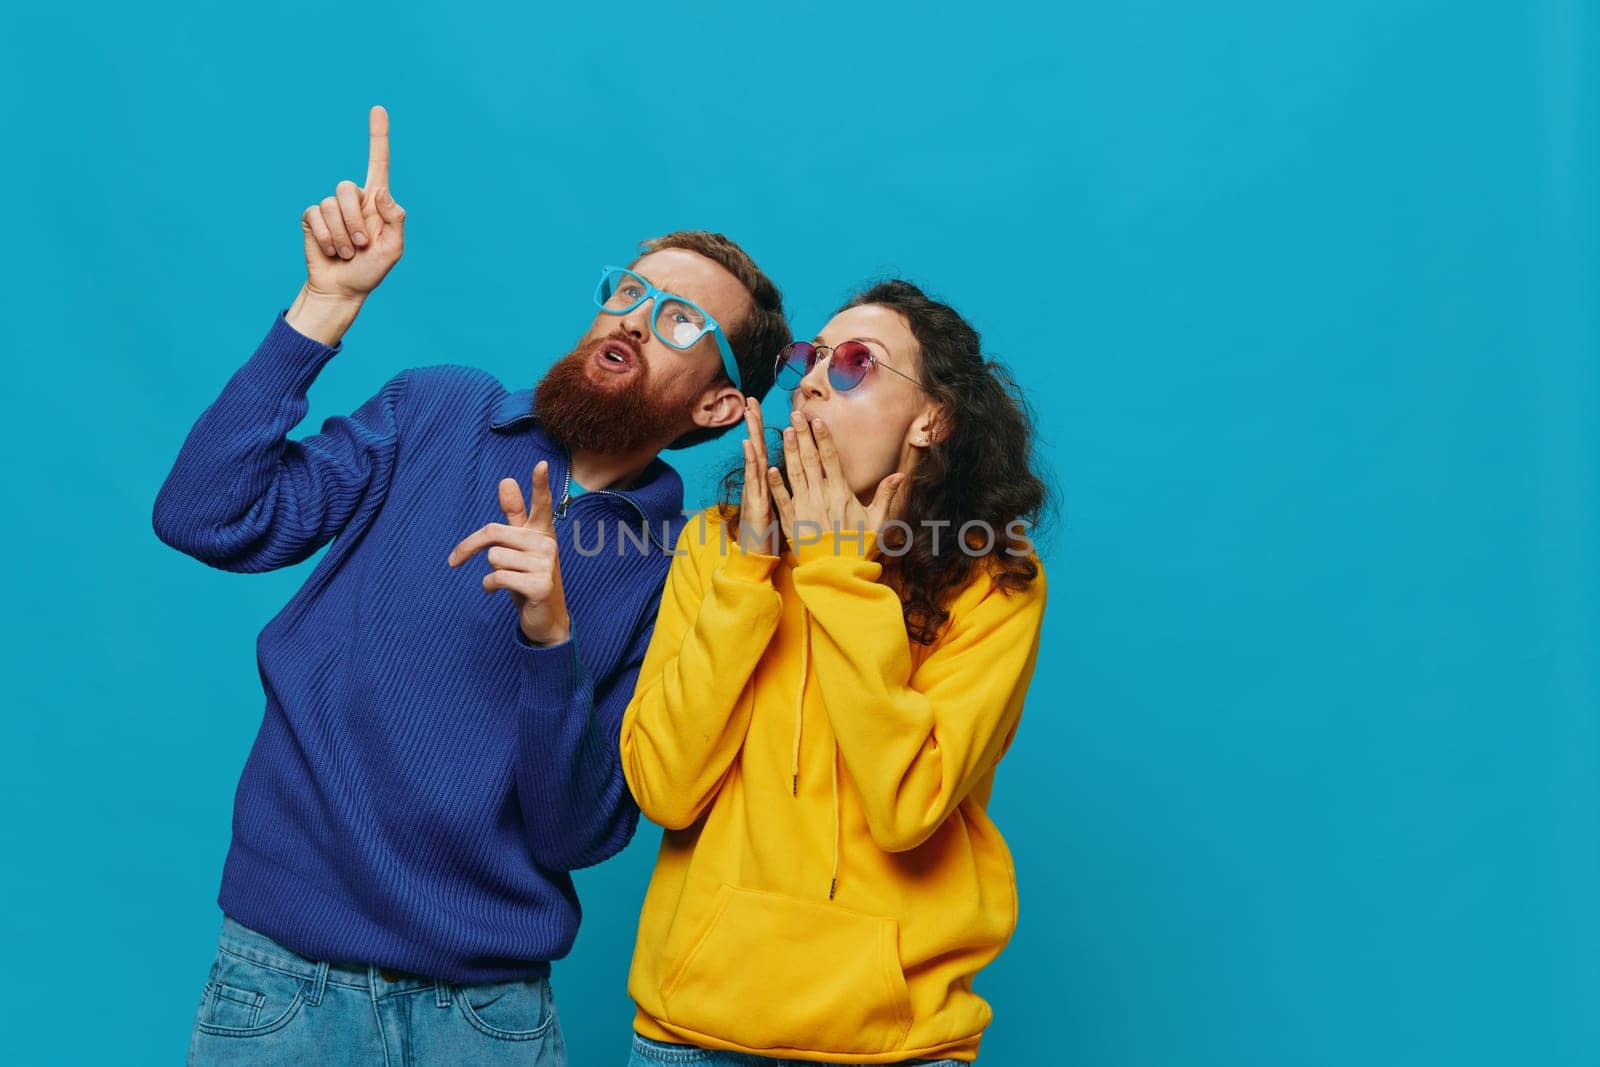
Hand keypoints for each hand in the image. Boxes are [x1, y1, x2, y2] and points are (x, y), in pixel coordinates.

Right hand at [299, 105, 405, 299]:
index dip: (378, 136)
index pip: (378, 163)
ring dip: (342, 236)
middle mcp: (353, 199)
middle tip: (362, 246)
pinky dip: (326, 239)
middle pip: (347, 188)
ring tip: (348, 252)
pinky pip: (316, 217)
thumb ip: (395, 220)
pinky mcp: (312, 218)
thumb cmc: (371, 270)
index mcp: (377, 202)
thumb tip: (382, 193)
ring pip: (331, 205)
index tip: (378, 109)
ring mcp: (331, 208)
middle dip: (356, 222)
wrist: (343, 288)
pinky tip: (332, 251)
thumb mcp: (393, 249)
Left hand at [448, 461, 570, 644]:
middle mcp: (547, 544)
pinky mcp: (541, 585)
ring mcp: (546, 564)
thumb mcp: (517, 547)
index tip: (540, 465)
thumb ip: (513, 516)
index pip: (541, 504)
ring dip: (490, 572)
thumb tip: (506, 481)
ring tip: (506, 581)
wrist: (546, 619)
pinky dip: (490, 586)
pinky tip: (498, 591)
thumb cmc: (527, 578)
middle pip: (493, 533)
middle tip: (457, 560)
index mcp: (541, 532)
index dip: (539, 485)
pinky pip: (497, 576)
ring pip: (494, 557)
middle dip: (469, 547)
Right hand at [736, 398, 780, 554]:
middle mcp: (759, 485)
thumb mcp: (779, 510)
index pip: (768, 450)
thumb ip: (784, 492)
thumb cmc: (770, 536)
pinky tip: (750, 446)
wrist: (757, 559)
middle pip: (759, 448)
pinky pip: (754, 482)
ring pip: (754, 459)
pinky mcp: (756, 505)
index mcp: (767, 484)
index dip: (767, 430)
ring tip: (750, 414)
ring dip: (752, 436)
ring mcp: (756, 494)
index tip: (764, 408)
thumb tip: (792, 478)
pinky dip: (752, 463)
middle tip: (752, 400)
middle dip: (755, 424)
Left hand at [768, 411, 905, 555]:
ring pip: (795, 473)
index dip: (823, 438)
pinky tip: (770, 467)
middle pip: (810, 459)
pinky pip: (782, 499)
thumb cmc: (859, 547)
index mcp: (841, 493)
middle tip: (795, 414)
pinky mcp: (792, 522)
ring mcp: (805, 508)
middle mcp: (822, 496)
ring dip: (789, 451)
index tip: (817, 420)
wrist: (838, 572)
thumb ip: (886, 496)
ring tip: (784, 431)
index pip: (830, 459)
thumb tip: (900, 475)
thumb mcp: (877, 521)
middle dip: (803, 435)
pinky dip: (776, 484)